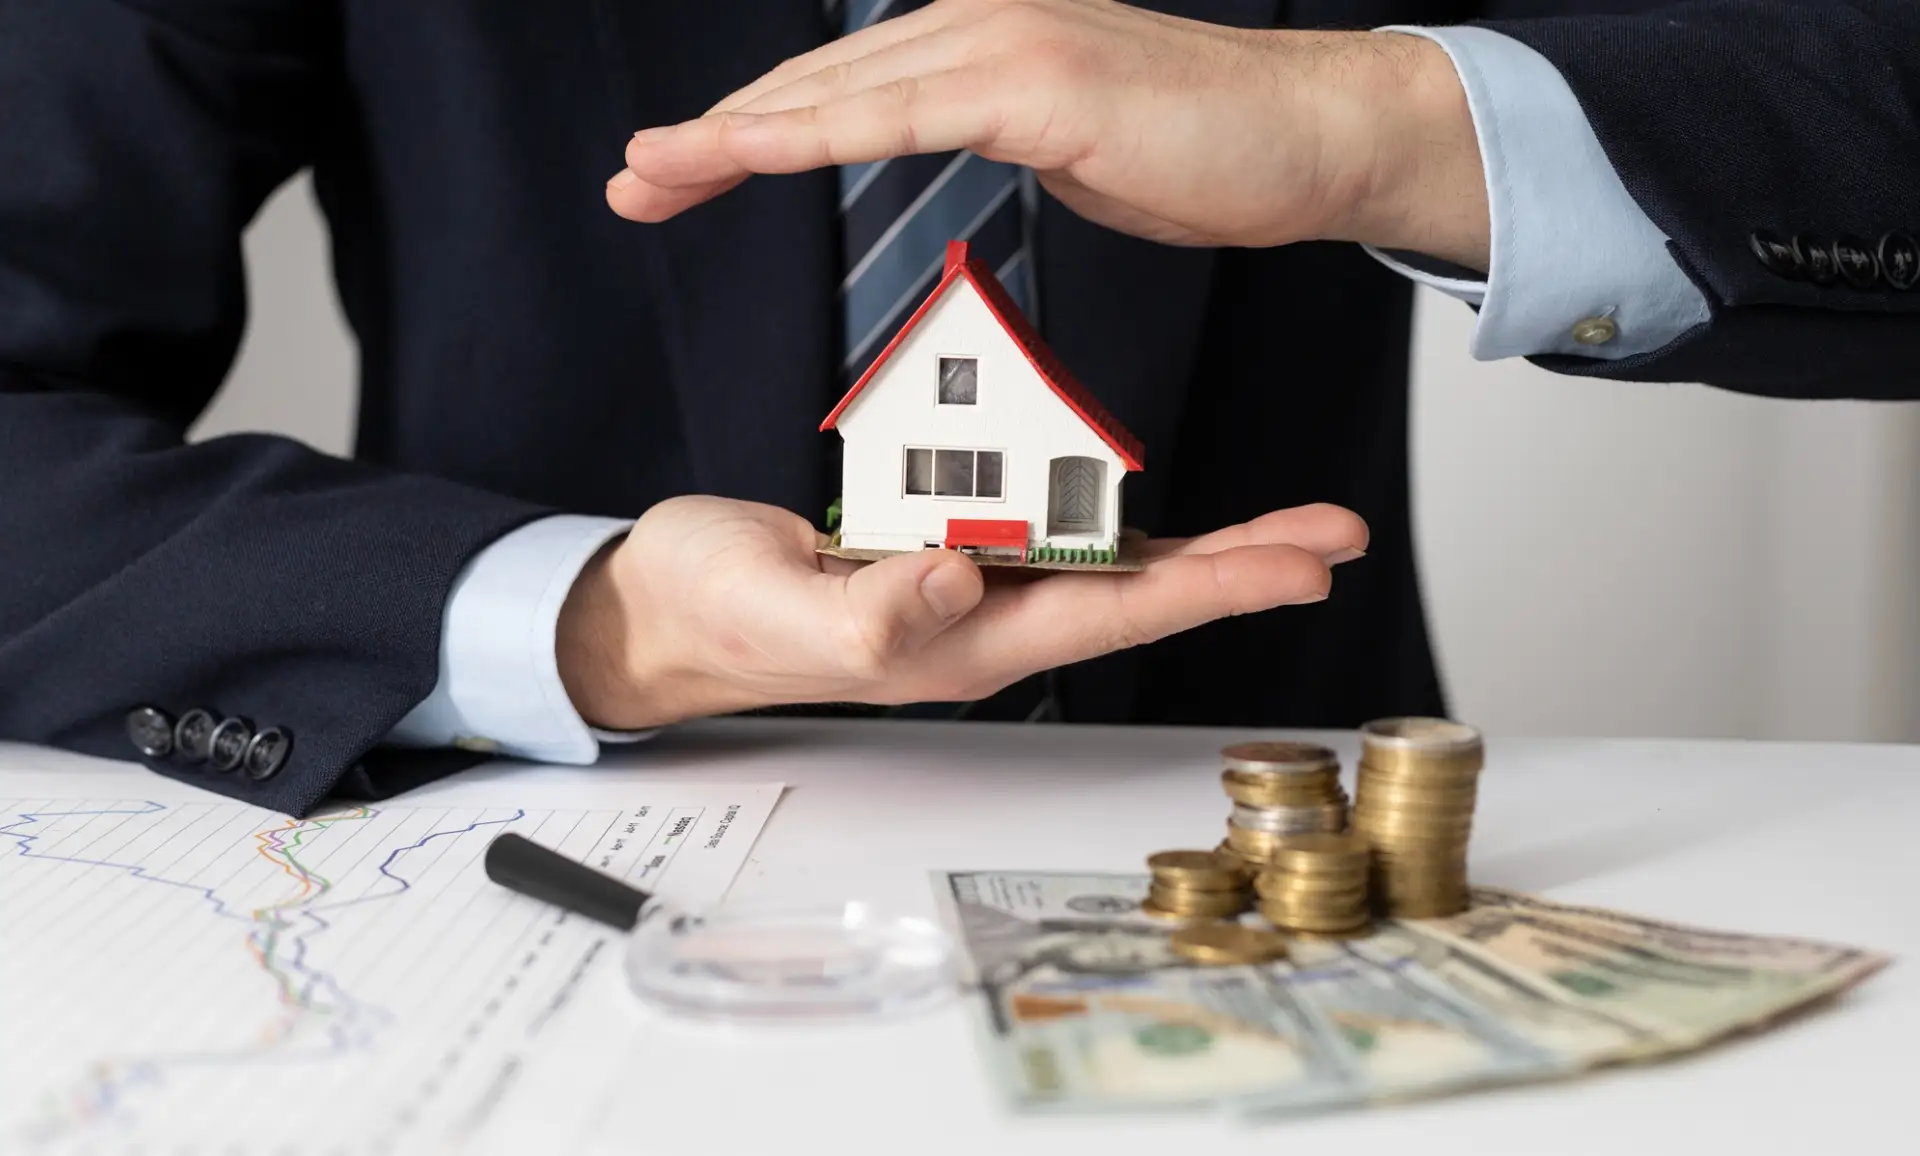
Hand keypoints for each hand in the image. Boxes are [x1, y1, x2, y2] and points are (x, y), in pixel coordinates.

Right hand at [556, 495, 1365, 728]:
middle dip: (1243, 567)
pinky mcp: (949, 558)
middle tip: (1335, 536)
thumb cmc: (715, 613)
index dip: (1214, 588)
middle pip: (1141, 593)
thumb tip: (960, 582)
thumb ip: (868, 609)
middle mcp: (986, 624)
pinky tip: (1168, 519)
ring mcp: (972, 594)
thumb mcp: (778, 606)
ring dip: (1205, 548)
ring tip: (1289, 526)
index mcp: (962, 645)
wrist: (666, 608)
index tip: (1298, 565)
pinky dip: (1121, 521)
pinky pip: (1056, 538)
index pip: (1114, 613)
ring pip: (1112, 568)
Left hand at [607, 0, 1488, 269]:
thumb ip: (1001, 135)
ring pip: (837, 92)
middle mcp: (978, 22)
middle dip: (712, 136)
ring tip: (652, 170)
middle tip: (631, 178)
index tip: (677, 171)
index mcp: (979, 41)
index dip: (749, 131)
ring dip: (732, 135)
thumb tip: (957, 146)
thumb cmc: (1206, 150)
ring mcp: (1006, 41)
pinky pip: (901, 113)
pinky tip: (745, 153)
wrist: (1313, 136)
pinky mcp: (1038, 78)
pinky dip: (812, 133)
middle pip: (814, 84)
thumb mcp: (1073, 144)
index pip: (839, 92)